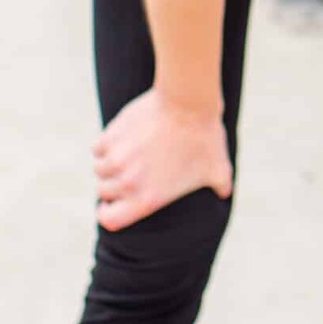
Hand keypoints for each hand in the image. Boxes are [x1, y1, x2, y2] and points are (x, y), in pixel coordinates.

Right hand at [91, 86, 232, 230]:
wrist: (188, 103)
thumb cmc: (204, 138)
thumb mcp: (218, 168)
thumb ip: (221, 186)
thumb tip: (225, 193)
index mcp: (148, 198)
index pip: (110, 220)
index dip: (107, 214)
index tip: (109, 206)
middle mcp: (127, 183)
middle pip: (104, 192)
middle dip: (113, 186)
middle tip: (127, 174)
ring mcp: (116, 160)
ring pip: (99, 169)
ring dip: (109, 164)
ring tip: (127, 155)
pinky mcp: (110, 137)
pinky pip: (98, 148)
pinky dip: (106, 145)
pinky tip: (121, 139)